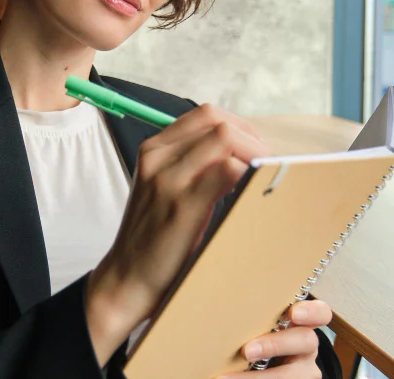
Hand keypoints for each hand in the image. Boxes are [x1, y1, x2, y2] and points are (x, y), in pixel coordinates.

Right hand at [84, 104, 271, 363]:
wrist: (127, 279)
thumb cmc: (154, 237)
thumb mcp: (164, 189)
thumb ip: (191, 165)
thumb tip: (241, 154)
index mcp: (153, 149)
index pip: (206, 115)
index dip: (240, 126)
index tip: (255, 150)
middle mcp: (157, 157)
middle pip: (218, 122)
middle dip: (252, 138)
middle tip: (267, 164)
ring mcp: (168, 179)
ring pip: (225, 138)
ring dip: (255, 154)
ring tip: (262, 178)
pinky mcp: (183, 205)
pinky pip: (227, 170)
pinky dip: (249, 175)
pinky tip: (252, 194)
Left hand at [224, 300, 332, 376]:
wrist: (254, 361)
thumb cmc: (251, 334)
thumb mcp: (256, 324)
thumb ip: (250, 315)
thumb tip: (215, 302)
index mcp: (300, 323)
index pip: (320, 313)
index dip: (311, 312)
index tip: (293, 314)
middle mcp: (306, 347)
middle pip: (306, 341)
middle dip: (275, 345)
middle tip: (246, 351)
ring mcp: (303, 370)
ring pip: (293, 374)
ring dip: (261, 377)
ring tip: (226, 378)